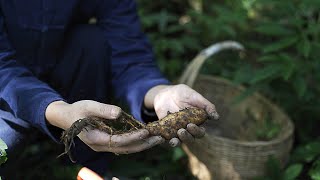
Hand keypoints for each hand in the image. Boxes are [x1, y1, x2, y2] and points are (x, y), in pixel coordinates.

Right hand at [46, 100, 163, 153]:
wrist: (66, 118)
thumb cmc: (76, 110)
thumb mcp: (88, 106)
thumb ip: (103, 110)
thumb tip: (119, 113)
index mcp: (95, 139)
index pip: (118, 141)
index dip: (134, 137)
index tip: (147, 130)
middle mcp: (100, 146)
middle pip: (125, 149)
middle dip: (143, 144)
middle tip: (160, 138)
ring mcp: (103, 146)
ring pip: (126, 149)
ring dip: (142, 144)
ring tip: (157, 139)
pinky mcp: (106, 143)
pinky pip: (123, 145)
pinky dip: (135, 142)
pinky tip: (146, 137)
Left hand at [144, 84, 218, 146]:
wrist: (166, 92)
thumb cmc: (183, 94)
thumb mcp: (195, 96)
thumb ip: (206, 106)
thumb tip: (217, 117)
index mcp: (197, 123)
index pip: (200, 132)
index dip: (196, 131)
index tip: (190, 125)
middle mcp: (188, 129)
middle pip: (190, 139)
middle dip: (187, 137)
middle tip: (182, 131)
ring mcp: (176, 131)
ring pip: (178, 142)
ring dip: (177, 142)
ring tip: (173, 140)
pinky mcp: (165, 131)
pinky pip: (164, 139)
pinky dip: (162, 140)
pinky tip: (160, 138)